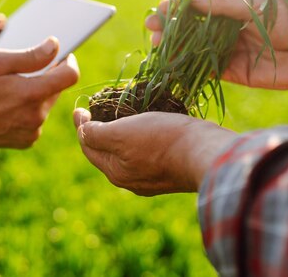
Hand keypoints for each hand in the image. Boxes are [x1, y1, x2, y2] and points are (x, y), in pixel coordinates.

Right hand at [0, 37, 79, 166]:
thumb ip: (30, 55)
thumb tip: (56, 46)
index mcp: (31, 94)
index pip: (70, 75)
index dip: (69, 62)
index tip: (65, 55)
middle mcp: (36, 116)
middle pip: (57, 89)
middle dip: (47, 77)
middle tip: (22, 71)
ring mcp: (32, 131)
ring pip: (46, 104)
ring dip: (36, 94)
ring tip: (8, 90)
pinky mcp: (26, 140)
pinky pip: (36, 120)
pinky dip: (28, 110)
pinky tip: (6, 106)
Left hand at [73, 109, 236, 194]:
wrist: (207, 153)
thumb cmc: (161, 140)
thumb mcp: (120, 134)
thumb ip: (96, 134)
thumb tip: (81, 131)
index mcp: (115, 171)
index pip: (88, 147)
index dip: (81, 125)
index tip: (80, 107)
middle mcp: (130, 180)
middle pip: (106, 151)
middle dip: (99, 130)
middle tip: (96, 109)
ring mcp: (151, 177)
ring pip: (127, 151)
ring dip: (120, 133)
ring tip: (120, 113)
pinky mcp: (170, 169)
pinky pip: (147, 151)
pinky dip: (140, 137)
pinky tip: (146, 125)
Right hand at [145, 0, 287, 90]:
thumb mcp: (255, 4)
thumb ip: (221, 5)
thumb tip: (190, 0)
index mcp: (235, 8)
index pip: (199, 7)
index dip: (178, 7)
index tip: (160, 7)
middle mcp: (229, 29)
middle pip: (192, 29)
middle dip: (170, 27)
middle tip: (150, 26)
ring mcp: (229, 51)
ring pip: (194, 49)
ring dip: (174, 46)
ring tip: (155, 43)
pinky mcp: (233, 72)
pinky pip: (205, 68)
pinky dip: (187, 65)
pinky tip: (171, 61)